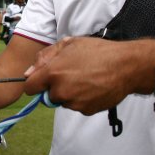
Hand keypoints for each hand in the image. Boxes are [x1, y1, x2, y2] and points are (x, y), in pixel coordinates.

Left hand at [22, 36, 154, 114]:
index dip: (35, 82)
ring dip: (69, 93)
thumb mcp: (68, 44)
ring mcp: (73, 103)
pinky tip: (92, 87)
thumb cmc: (97, 51)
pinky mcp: (86, 110)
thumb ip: (44, 57)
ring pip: (63, 101)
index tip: (42, 80)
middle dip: (54, 87)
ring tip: (85, 78)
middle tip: (71, 74)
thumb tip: (28, 73)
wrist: (126, 66)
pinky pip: (77, 106)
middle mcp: (61, 91)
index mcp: (53, 73)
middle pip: (47, 95)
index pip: (29, 87)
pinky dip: (82, 99)